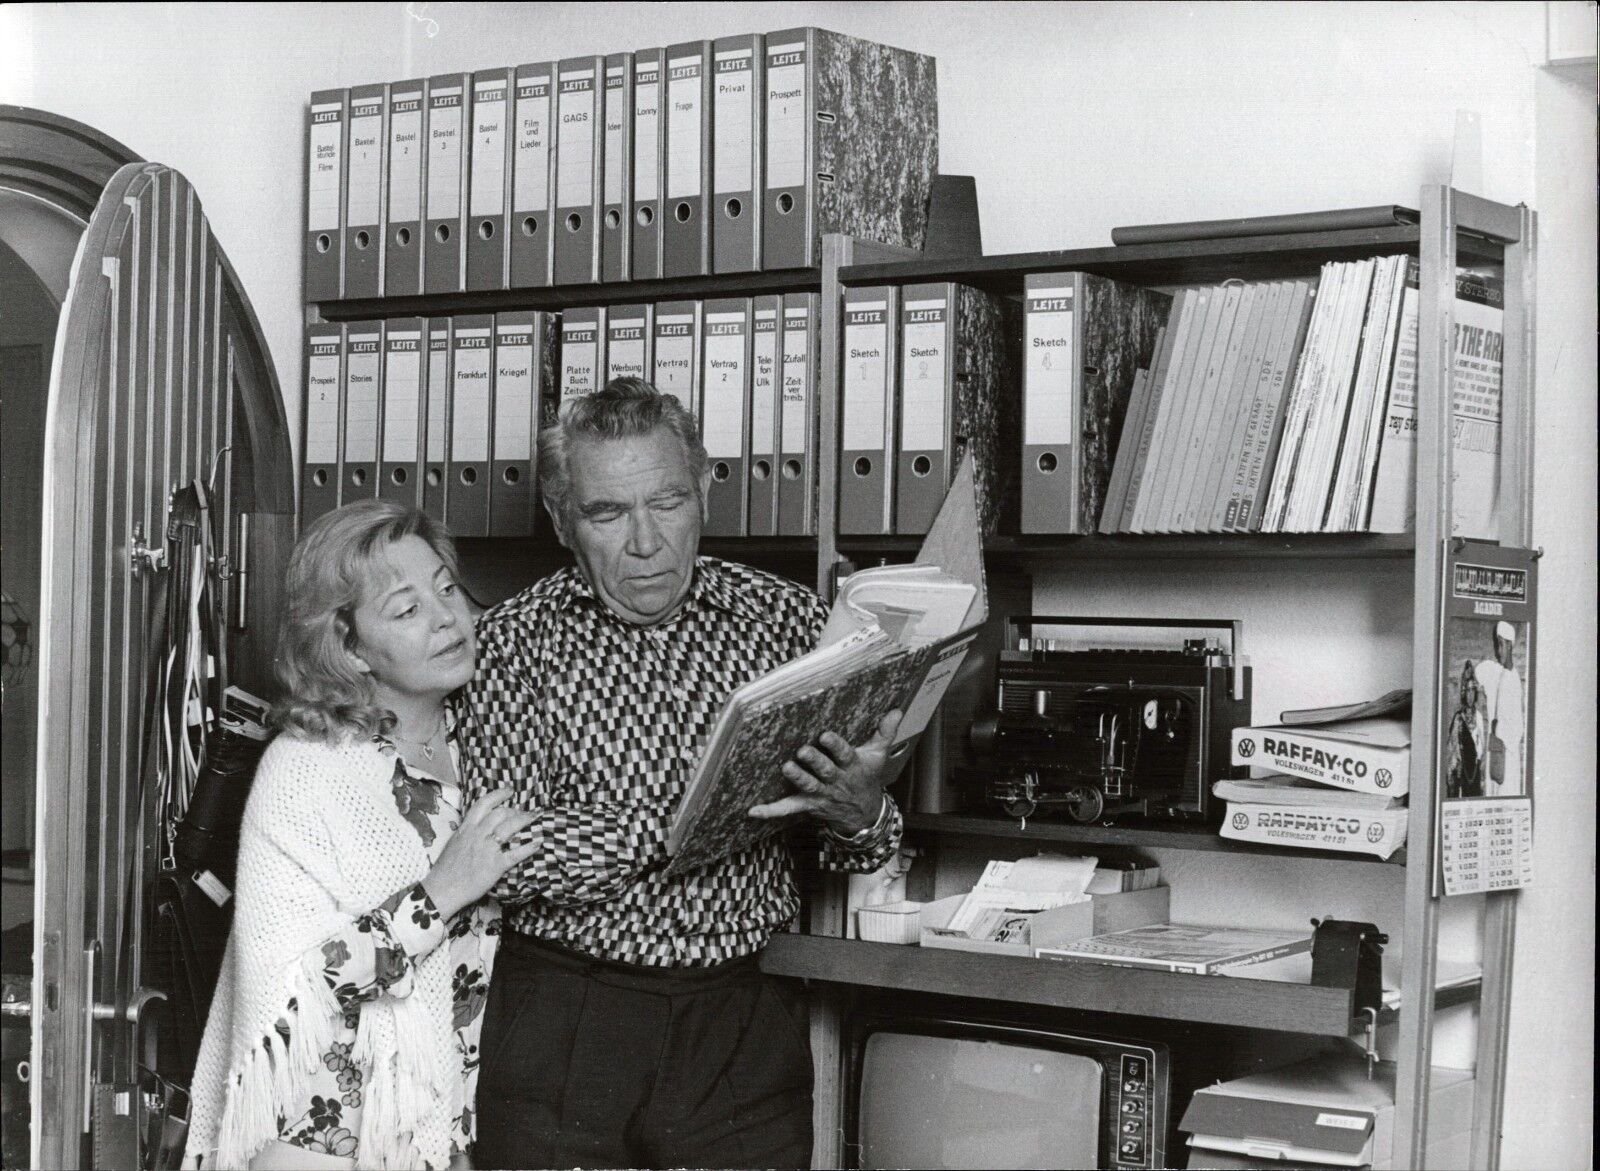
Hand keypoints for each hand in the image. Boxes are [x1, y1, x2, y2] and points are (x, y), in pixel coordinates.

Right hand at [422, 789, 539, 919]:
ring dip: (524, 820)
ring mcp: (487, 849)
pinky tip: (538, 842)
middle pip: (500, 813)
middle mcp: (477, 835)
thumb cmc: (445, 870)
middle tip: (524, 813)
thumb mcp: (453, 843)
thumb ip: (466, 833)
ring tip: (535, 818)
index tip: (509, 790)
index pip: (483, 804)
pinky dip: (529, 847)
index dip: (498, 794)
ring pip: (509, 827)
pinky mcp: (495, 865)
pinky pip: (515, 853)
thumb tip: (475, 826)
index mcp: (466, 829)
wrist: (442, 889)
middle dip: (515, 810)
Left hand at [748, 709, 902, 836]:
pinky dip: (772, 810)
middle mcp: (836, 781)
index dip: (835, 746)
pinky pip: (789, 808)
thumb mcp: (878, 756)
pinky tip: (754, 810)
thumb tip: (896, 710)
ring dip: (797, 778)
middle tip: (802, 751)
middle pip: (825, 771)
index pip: (845, 755)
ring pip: (808, 786)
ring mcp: (821, 794)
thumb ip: (885, 732)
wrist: (863, 815)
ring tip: (786, 768)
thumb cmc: (866, 778)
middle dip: (815, 762)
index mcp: (852, 767)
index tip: (825, 735)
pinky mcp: (809, 805)